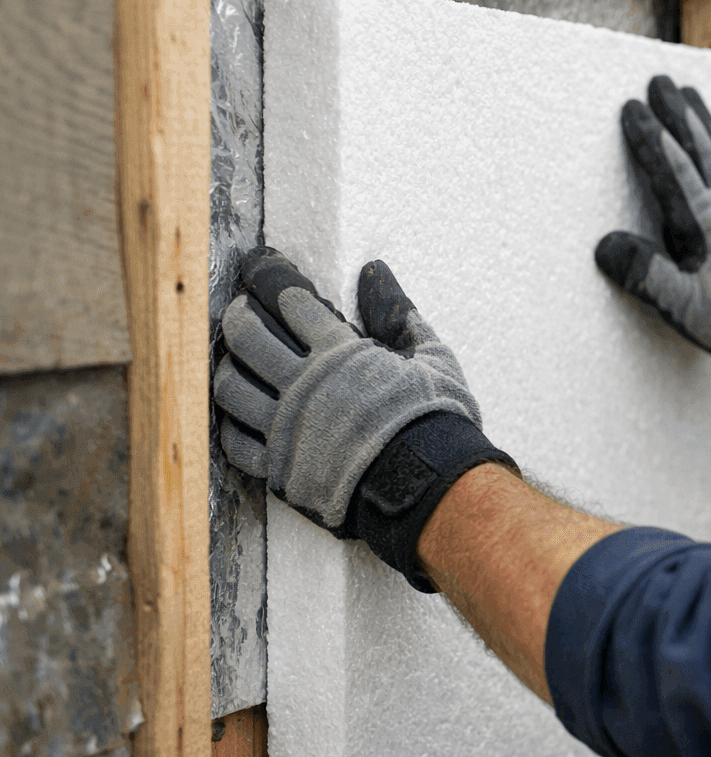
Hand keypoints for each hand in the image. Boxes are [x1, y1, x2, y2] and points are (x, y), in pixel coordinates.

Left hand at [214, 247, 514, 590]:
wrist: (431, 488)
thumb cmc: (437, 421)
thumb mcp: (431, 357)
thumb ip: (398, 312)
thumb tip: (375, 272)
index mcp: (340, 354)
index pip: (290, 300)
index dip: (274, 278)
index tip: (267, 268)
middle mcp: (304, 386)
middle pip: (247, 336)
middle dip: (239, 314)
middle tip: (241, 308)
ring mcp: (286, 429)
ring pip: (230, 388)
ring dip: (227, 366)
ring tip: (234, 359)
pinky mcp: (280, 468)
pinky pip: (235, 443)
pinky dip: (230, 425)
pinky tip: (238, 414)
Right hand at [596, 75, 710, 387]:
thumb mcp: (678, 302)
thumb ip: (642, 272)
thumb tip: (606, 246)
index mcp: (697, 220)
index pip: (667, 166)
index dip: (647, 135)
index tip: (630, 106)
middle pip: (696, 147)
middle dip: (676, 112)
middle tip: (660, 80)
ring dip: (703, 121)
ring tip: (691, 97)